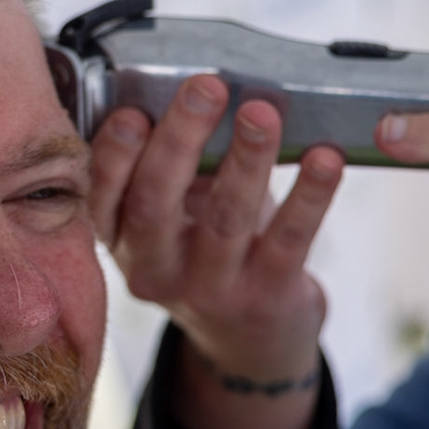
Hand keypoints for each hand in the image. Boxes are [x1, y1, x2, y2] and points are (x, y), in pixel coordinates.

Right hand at [89, 74, 344, 428]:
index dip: (114, 155)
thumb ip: (174, 166)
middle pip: (156, 202)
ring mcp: (210, 290)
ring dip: (246, 160)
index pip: (103, 196)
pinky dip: (311, 195)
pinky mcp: (266, 298)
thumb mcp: (173, 216)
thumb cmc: (207, 250)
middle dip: (181, 139)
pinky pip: (289, 239)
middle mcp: (156, 271)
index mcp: (122, 241)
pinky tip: (325, 159)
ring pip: (225, 219)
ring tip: (264, 113)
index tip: (133, 112)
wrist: (250, 341)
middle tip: (207, 88)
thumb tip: (194, 92)